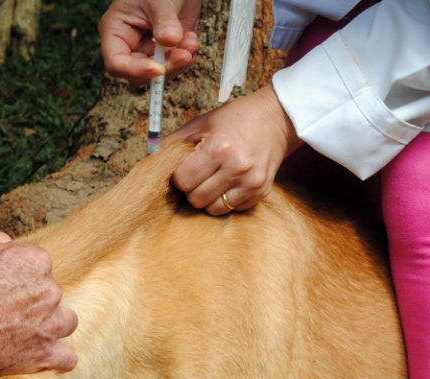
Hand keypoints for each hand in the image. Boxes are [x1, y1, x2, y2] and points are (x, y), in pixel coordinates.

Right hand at [0, 233, 78, 376]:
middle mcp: (50, 290)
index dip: (21, 275)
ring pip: (66, 322)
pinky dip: (58, 358)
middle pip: (51, 293)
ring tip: (30, 331)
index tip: (5, 285)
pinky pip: (66, 359)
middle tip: (8, 309)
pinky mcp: (44, 353)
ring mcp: (50, 324)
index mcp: (36, 260)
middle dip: (35, 299)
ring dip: (52, 325)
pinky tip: (46, 356)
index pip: (39, 265)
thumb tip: (7, 243)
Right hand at [100, 0, 200, 84]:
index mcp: (116, 31)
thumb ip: (164, 21)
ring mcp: (149, 47)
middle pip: (139, 73)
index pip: (116, 62)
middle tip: (183, 56)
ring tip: (191, 43)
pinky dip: (186, 56)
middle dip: (163, 68)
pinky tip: (192, 41)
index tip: (158, 69)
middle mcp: (130, 43)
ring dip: (178, 63)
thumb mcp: (159, 0)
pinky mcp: (167, 48)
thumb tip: (170, 42)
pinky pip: (174, 63)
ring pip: (160, 72)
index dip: (135, 71)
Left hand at [166, 85, 302, 213]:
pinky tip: (229, 182)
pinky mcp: (261, 192)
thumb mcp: (202, 123)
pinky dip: (225, 199)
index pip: (183, 181)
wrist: (278, 119)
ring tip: (213, 179)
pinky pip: (232, 209)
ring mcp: (251, 183)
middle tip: (198, 174)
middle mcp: (237, 168)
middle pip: (196, 199)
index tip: (184, 168)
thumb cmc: (236, 119)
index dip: (179, 176)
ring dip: (208, 198)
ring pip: (213, 209)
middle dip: (192, 189)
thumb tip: (152, 162)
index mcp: (219, 148)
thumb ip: (174, 143)